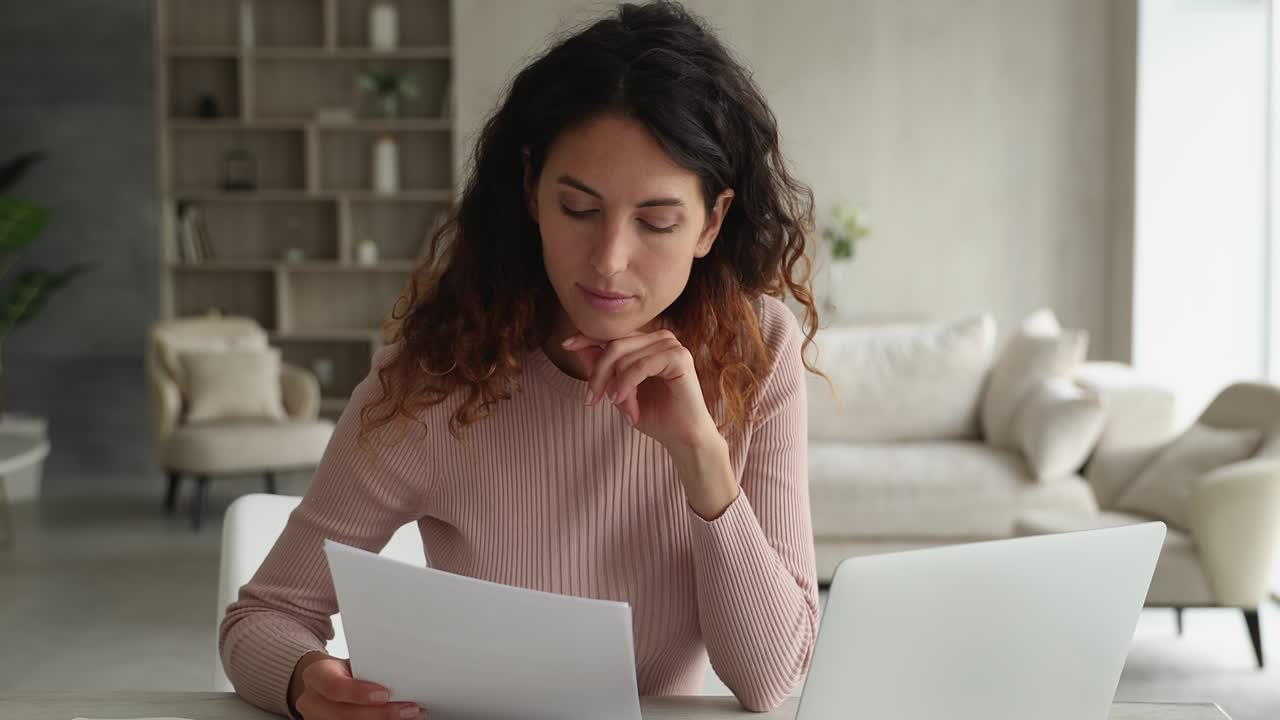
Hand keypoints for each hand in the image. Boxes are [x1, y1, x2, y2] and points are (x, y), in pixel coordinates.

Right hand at [289, 651, 424, 719]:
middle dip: (380, 714)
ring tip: (411, 716)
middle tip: (409, 709)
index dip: (359, 693)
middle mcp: (311, 702)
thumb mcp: (351, 662)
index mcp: (316, 676)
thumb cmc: (344, 671)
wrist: (324, 683)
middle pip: (344, 714)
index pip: (333, 686)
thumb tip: (402, 673)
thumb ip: (369, 669)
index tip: (385, 694)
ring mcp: (317, 719)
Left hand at [562, 328, 740, 517]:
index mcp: (648, 342)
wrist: (682, 438)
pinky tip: (624, 403)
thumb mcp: (619, 390)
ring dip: (616, 387)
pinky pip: (639, 366)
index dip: (588, 337)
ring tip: (621, 408)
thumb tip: (577, 346)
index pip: (613, 334)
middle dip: (598, 374)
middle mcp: (660, 338)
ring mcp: (671, 345)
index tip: (566, 345)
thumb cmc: (655, 415)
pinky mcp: (679, 357)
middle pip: (614, 344)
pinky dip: (626, 385)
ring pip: (624, 357)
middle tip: (593, 399)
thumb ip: (602, 368)